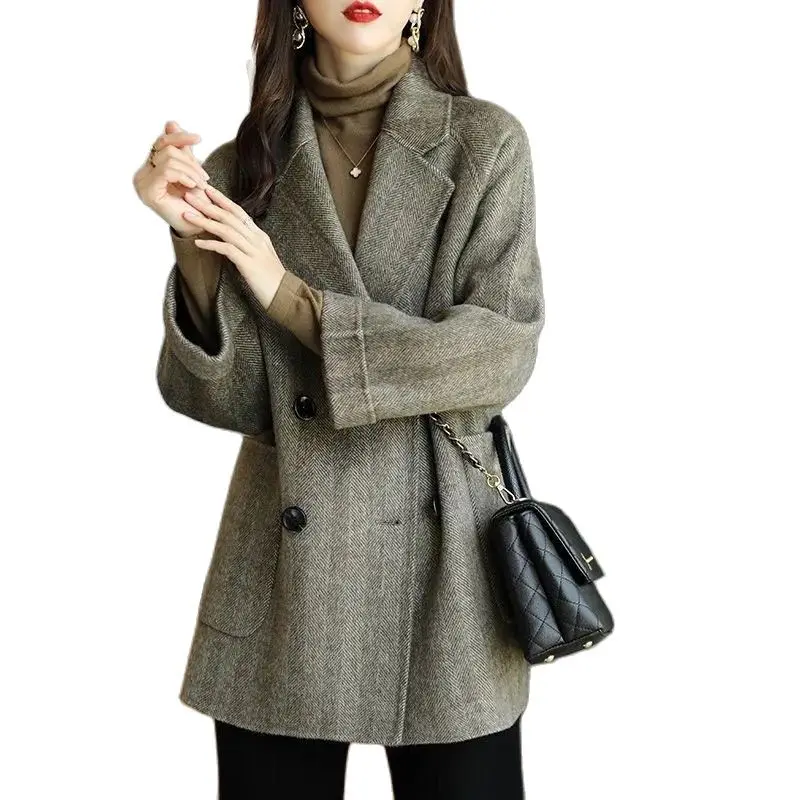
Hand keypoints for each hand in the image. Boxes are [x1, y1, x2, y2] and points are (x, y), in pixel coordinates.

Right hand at [132, 120, 210, 235]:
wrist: (200, 226)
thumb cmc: (196, 202)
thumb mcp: (190, 170)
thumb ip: (181, 149)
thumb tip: (171, 122)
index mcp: (150, 168)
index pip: (162, 142)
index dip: (179, 137)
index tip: (198, 138)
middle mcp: (141, 175)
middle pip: (166, 149)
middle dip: (190, 161)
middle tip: (204, 177)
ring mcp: (142, 184)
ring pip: (168, 159)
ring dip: (191, 170)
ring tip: (201, 184)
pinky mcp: (148, 193)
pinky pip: (167, 171)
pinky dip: (184, 176)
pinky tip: (193, 186)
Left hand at [183, 184, 286, 310]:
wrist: (284, 295)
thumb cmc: (271, 279)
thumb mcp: (260, 257)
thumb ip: (248, 245)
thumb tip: (232, 239)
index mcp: (259, 235)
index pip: (238, 212)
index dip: (222, 200)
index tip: (207, 190)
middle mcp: (256, 239)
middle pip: (229, 217)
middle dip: (208, 205)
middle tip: (189, 195)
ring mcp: (253, 251)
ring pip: (226, 230)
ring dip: (205, 222)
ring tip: (187, 216)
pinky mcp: (249, 264)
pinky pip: (227, 250)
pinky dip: (211, 245)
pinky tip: (198, 243)